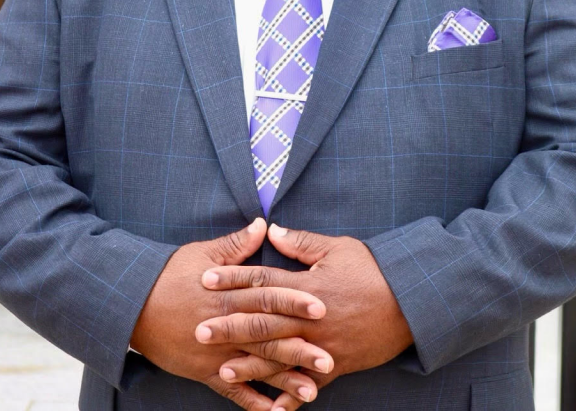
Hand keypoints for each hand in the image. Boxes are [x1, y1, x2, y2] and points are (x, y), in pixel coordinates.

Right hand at [131, 218, 332, 409]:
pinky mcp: (205, 371)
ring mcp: (216, 352)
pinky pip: (233, 391)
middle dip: (299, 348)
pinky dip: (254, 403)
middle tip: (329, 358)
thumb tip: (263, 224)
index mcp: (228, 294)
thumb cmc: (170, 274)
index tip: (321, 306)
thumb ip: (237, 244)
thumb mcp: (203, 253)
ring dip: (284, 380)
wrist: (133, 304)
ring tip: (313, 390)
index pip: (267, 297)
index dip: (294, 301)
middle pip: (268, 336)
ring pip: (255, 368)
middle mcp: (226, 324)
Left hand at [197, 224, 413, 409]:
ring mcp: (322, 344)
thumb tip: (270, 229)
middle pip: (262, 322)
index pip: (262, 280)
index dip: (232, 279)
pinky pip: (308, 385)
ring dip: (251, 366)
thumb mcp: (337, 248)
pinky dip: (290, 400)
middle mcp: (310, 318)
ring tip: (222, 371)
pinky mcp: (336, 365)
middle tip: (200, 330)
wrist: (409, 301)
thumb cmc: (372, 269)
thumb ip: (301, 241)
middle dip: (229, 326)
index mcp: (307, 286)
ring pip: (280, 358)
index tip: (205, 278)